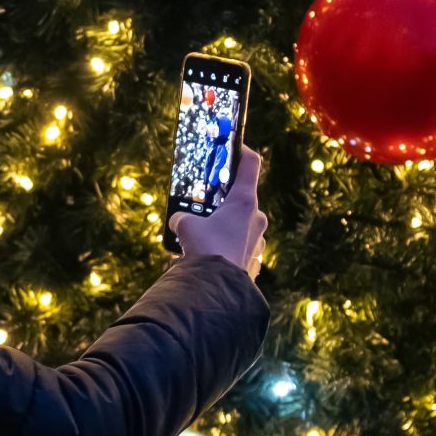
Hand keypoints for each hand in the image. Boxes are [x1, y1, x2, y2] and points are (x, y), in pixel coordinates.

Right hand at [171, 146, 266, 278]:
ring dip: (226, 227)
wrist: (217, 288)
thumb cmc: (205, 249)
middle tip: (207, 204)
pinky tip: (211, 256)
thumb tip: (177, 221)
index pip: (251, 164)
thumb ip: (182, 218)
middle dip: (225, 201)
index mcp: (245, 201)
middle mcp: (257, 217)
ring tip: (205, 235)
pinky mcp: (254, 260)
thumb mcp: (186, 226)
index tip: (233, 147)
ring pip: (242, 225)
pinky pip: (240, 247)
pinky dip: (227, 247)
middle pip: (244, 199)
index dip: (242, 151)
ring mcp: (258, 240)